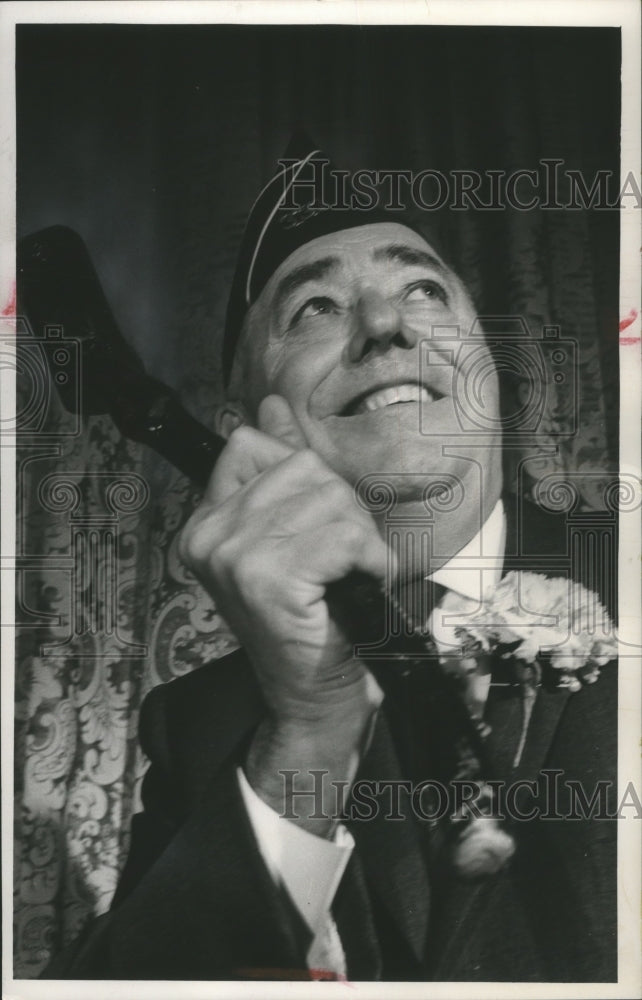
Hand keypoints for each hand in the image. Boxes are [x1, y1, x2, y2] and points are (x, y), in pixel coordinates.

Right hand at [178, 396, 390, 828]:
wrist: (315, 693)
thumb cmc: (312, 616)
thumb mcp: (293, 534)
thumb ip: (280, 468)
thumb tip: (272, 405)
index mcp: (206, 521)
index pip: (251, 445)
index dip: (303, 476)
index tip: (316, 523)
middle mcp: (208, 535)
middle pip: (303, 467)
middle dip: (342, 510)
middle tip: (341, 560)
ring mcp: (232, 557)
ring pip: (328, 498)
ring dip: (359, 537)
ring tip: (347, 575)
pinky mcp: (267, 579)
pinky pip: (342, 535)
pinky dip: (367, 558)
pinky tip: (357, 585)